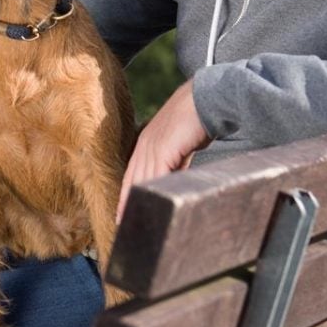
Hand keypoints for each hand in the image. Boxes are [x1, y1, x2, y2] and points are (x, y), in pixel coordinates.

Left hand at [117, 79, 210, 220]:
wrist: (205, 100)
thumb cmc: (196, 121)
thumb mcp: (180, 145)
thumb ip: (174, 163)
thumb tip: (173, 182)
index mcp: (145, 143)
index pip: (130, 175)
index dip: (125, 197)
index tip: (121, 215)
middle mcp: (144, 145)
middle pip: (130, 181)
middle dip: (126, 204)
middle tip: (124, 226)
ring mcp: (152, 147)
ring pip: (140, 181)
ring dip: (138, 203)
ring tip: (137, 223)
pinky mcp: (163, 150)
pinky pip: (155, 176)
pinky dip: (152, 193)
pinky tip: (152, 207)